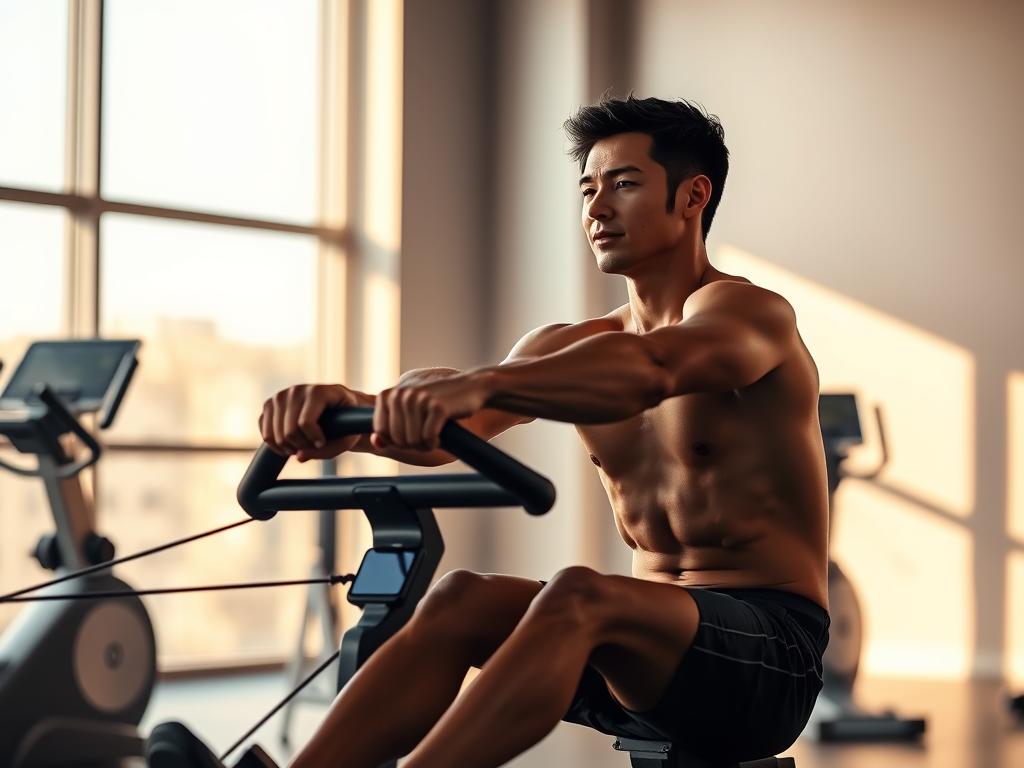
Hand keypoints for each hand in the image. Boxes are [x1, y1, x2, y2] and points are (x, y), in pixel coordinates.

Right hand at [260, 384, 361, 460]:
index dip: (314, 439)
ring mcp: (280, 396)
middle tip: (312, 447)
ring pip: (273, 434)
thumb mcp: (346, 438)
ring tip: (302, 447)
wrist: (337, 409)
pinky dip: (275, 446)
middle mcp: (296, 390)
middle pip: (289, 431)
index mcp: (318, 391)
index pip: (305, 422)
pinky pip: (265, 433)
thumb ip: (327, 451)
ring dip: (288, 448)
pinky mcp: (269, 405)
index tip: (322, 443)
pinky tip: (290, 445)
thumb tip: (299, 456)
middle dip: (301, 445)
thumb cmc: (346, 424)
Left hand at [371, 373, 489, 450]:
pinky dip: (435, 442)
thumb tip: (375, 442)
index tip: (411, 433)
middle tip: (426, 434)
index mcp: (388, 394)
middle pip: (397, 439)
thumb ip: (390, 427)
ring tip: (434, 433)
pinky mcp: (436, 406)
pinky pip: (428, 438)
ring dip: (425, 444)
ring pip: (413, 441)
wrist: (471, 387)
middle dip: (413, 444)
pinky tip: (441, 433)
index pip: (381, 432)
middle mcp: (400, 394)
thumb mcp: (409, 412)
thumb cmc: (437, 402)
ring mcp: (418, 399)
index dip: (397, 440)